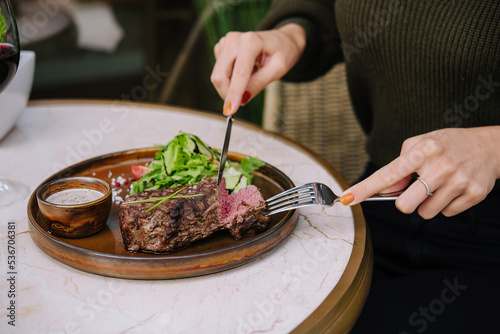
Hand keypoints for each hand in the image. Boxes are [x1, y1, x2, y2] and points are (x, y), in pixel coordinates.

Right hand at [211, 23, 305, 115]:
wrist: (281, 40)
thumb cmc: (282, 53)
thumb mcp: (278, 69)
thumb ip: (260, 83)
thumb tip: (242, 99)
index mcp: (251, 41)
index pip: (239, 73)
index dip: (233, 94)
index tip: (229, 111)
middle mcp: (234, 39)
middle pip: (220, 75)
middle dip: (228, 93)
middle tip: (240, 103)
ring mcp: (226, 42)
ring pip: (218, 75)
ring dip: (231, 85)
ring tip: (252, 76)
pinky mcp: (222, 48)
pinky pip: (220, 71)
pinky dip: (230, 78)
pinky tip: (245, 71)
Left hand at [340, 127, 499, 218]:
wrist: (491, 146)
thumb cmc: (448, 145)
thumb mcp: (422, 143)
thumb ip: (401, 164)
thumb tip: (386, 189)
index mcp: (423, 151)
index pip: (387, 174)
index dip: (365, 188)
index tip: (347, 198)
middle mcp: (440, 166)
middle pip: (404, 205)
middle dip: (405, 202)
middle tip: (416, 189)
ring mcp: (458, 182)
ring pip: (425, 213)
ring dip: (426, 203)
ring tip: (439, 185)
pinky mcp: (473, 195)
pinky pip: (446, 214)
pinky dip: (445, 205)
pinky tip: (453, 188)